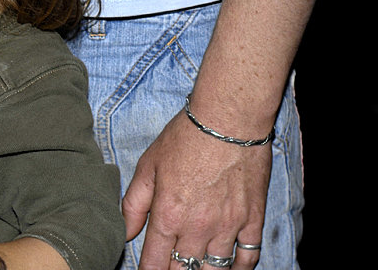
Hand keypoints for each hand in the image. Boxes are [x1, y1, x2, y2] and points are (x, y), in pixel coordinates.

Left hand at [121, 111, 270, 269]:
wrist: (228, 121)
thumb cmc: (185, 138)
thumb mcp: (148, 166)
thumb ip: (133, 204)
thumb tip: (125, 233)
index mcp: (168, 216)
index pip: (154, 263)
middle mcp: (197, 228)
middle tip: (170, 268)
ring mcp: (228, 227)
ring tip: (194, 268)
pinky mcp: (252, 220)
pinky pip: (248, 258)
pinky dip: (238, 268)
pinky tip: (228, 267)